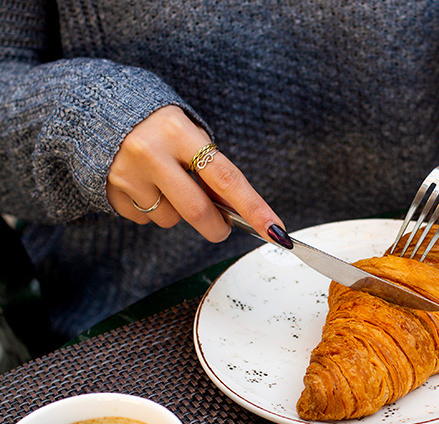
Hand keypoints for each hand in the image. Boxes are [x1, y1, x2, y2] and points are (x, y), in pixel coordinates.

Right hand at [106, 105, 283, 240]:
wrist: (93, 109)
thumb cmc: (156, 126)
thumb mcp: (186, 133)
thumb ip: (210, 168)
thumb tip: (235, 211)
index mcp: (179, 132)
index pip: (227, 178)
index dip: (255, 209)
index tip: (276, 231)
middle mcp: (151, 152)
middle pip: (198, 211)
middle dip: (217, 227)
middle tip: (221, 228)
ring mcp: (128, 174)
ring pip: (171, 219)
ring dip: (177, 213)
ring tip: (163, 184)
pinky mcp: (111, 191)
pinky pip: (145, 219)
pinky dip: (151, 210)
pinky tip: (141, 186)